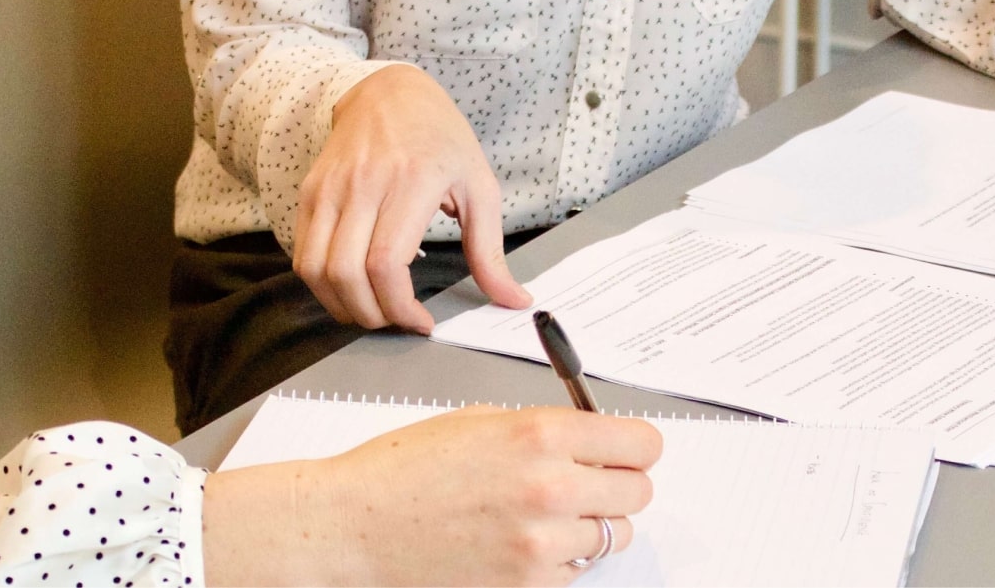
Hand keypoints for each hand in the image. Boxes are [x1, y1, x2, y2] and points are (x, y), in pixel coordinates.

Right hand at [202, 406, 661, 585]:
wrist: (353, 527)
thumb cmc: (402, 472)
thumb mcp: (478, 422)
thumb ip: (543, 430)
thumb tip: (590, 441)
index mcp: (540, 435)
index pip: (641, 444)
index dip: (635, 447)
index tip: (626, 452)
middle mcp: (551, 488)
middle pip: (637, 492)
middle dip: (616, 486)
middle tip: (588, 484)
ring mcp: (542, 545)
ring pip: (613, 537)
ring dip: (590, 527)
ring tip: (547, 517)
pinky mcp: (528, 586)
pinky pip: (576, 573)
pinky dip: (560, 561)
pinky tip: (521, 543)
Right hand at [296, 66, 533, 333]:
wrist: (390, 93)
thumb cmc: (440, 139)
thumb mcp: (479, 187)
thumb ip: (491, 251)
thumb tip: (514, 300)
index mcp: (412, 181)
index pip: (386, 262)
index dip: (399, 307)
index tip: (421, 322)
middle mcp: (364, 184)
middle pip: (347, 274)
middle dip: (371, 315)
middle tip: (396, 321)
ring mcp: (330, 187)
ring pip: (316, 269)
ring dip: (341, 305)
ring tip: (372, 310)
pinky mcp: (310, 192)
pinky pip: (303, 254)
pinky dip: (322, 284)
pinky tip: (351, 288)